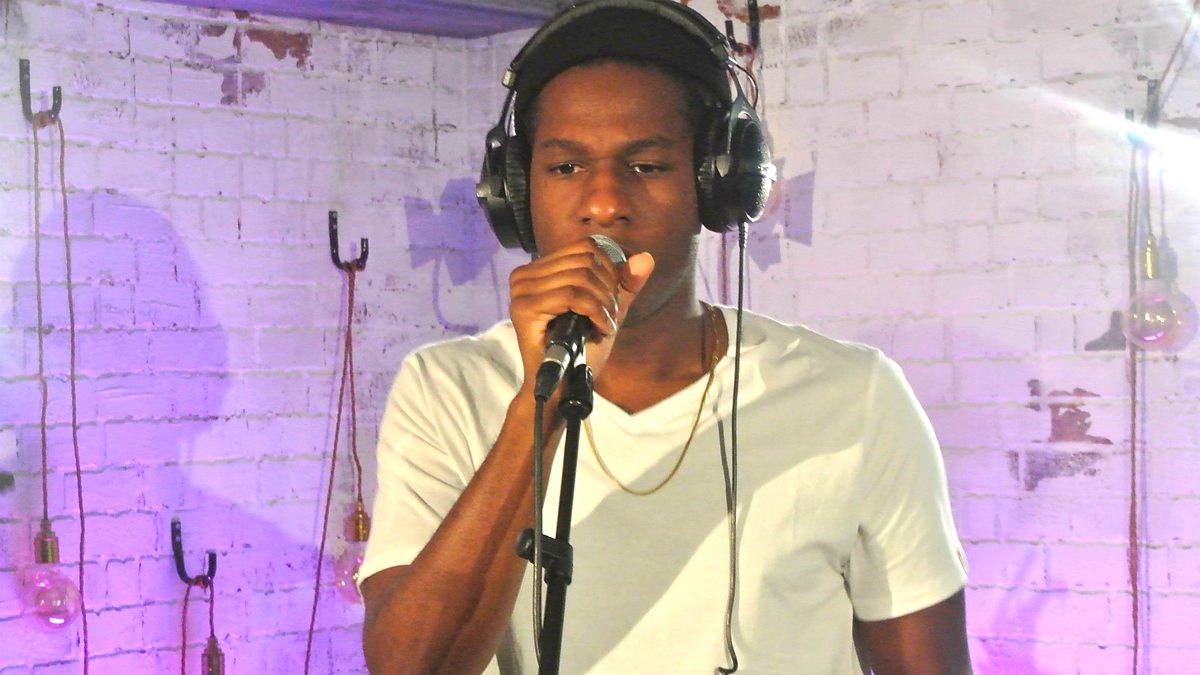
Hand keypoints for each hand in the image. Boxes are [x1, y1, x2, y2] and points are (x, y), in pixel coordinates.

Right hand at [509, 238, 653, 389]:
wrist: (561, 388)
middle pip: (585, 259)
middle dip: (608, 288)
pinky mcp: (524, 308)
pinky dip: (595, 312)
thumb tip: (646, 257)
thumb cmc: (580, 350)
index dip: (610, 269)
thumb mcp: (607, 310)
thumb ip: (625, 284)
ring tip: (605, 324)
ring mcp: (522, 290)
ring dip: (603, 303)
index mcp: (539, 270)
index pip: (585, 246)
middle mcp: (525, 274)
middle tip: (610, 315)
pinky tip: (601, 329)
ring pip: (581, 276)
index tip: (614, 298)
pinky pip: (572, 296)